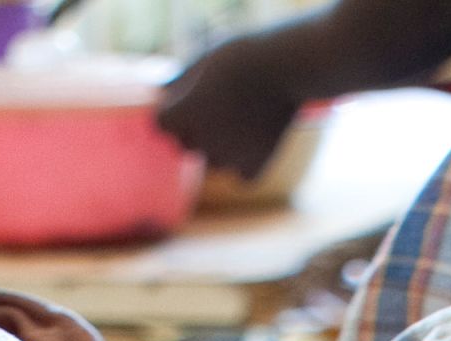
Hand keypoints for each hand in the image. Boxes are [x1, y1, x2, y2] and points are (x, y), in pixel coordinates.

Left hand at [159, 18, 331, 179]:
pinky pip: (241, 175)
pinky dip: (247, 163)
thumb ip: (179, 80)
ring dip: (221, 147)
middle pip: (186, 144)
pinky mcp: (255, 168)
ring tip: (243, 119)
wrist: (289, 67)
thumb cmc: (245, 56)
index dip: (172, 110)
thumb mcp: (205, 59)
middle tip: (223, 104)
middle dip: (196, 128)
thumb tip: (163, 94)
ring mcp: (229, 157)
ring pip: (214, 161)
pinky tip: (257, 139)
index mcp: (183, 112)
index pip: (161, 123)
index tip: (188, 97)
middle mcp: (202, 140)